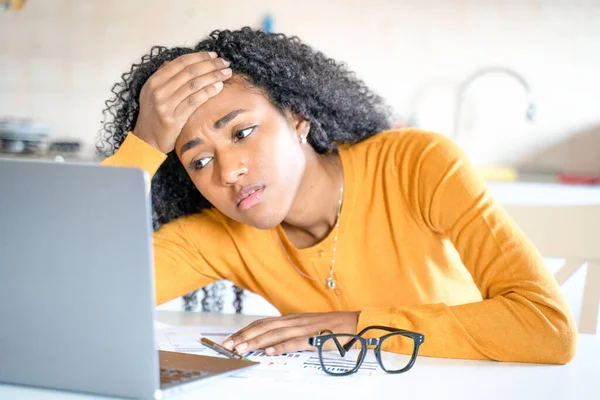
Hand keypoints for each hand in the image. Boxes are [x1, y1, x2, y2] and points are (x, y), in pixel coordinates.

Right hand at [132, 51, 232, 153]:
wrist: (146, 140)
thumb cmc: (155, 116)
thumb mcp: (154, 93)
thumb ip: (166, 78)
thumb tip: (185, 63)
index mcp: (154, 81)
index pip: (180, 62)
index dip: (199, 57)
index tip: (214, 55)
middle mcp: (159, 90)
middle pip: (190, 72)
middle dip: (210, 65)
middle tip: (225, 62)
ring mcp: (166, 104)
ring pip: (194, 85)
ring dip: (213, 76)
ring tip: (227, 73)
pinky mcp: (174, 118)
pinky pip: (194, 101)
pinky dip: (208, 92)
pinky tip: (219, 87)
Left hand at [222, 311, 360, 355]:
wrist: (352, 324)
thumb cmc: (329, 328)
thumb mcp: (304, 328)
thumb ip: (288, 333)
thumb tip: (270, 343)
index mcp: (289, 319)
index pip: (261, 323)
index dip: (244, 331)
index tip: (230, 339)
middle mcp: (293, 321)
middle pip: (263, 327)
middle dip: (243, 336)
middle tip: (228, 345)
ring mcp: (303, 328)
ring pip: (275, 334)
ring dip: (257, 341)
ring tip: (242, 348)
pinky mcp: (313, 337)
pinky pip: (295, 341)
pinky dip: (281, 346)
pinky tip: (270, 351)